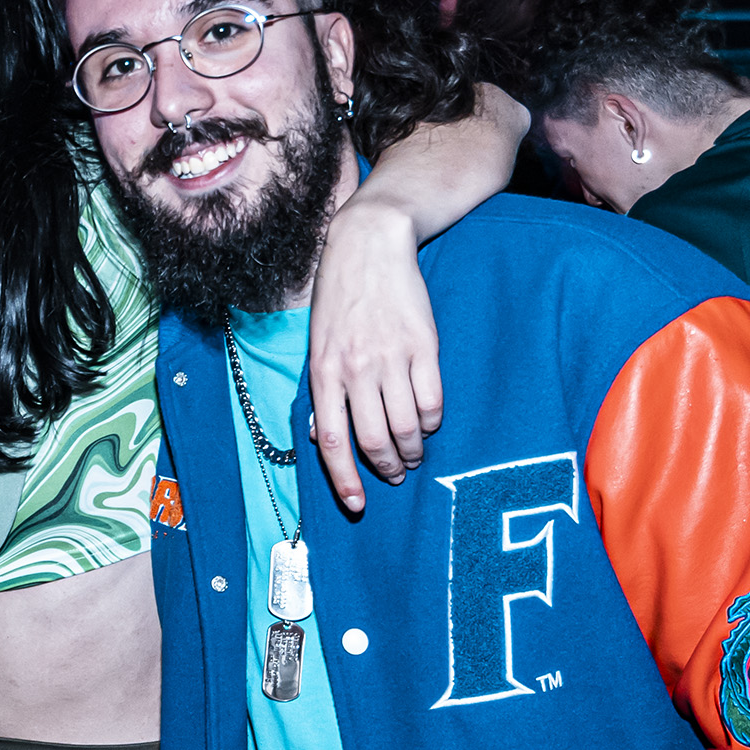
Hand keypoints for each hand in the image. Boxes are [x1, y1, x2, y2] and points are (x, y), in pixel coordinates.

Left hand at [304, 203, 444, 513]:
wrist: (369, 244)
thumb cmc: (339, 297)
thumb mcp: (317, 343)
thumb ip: (321, 390)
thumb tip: (321, 436)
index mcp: (323, 372)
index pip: (332, 441)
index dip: (346, 479)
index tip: (358, 504)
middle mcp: (356, 369)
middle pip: (373, 440)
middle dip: (387, 468)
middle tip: (395, 474)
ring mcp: (391, 358)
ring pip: (407, 426)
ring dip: (412, 450)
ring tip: (414, 454)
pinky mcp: (423, 346)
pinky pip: (432, 400)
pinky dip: (432, 422)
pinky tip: (428, 422)